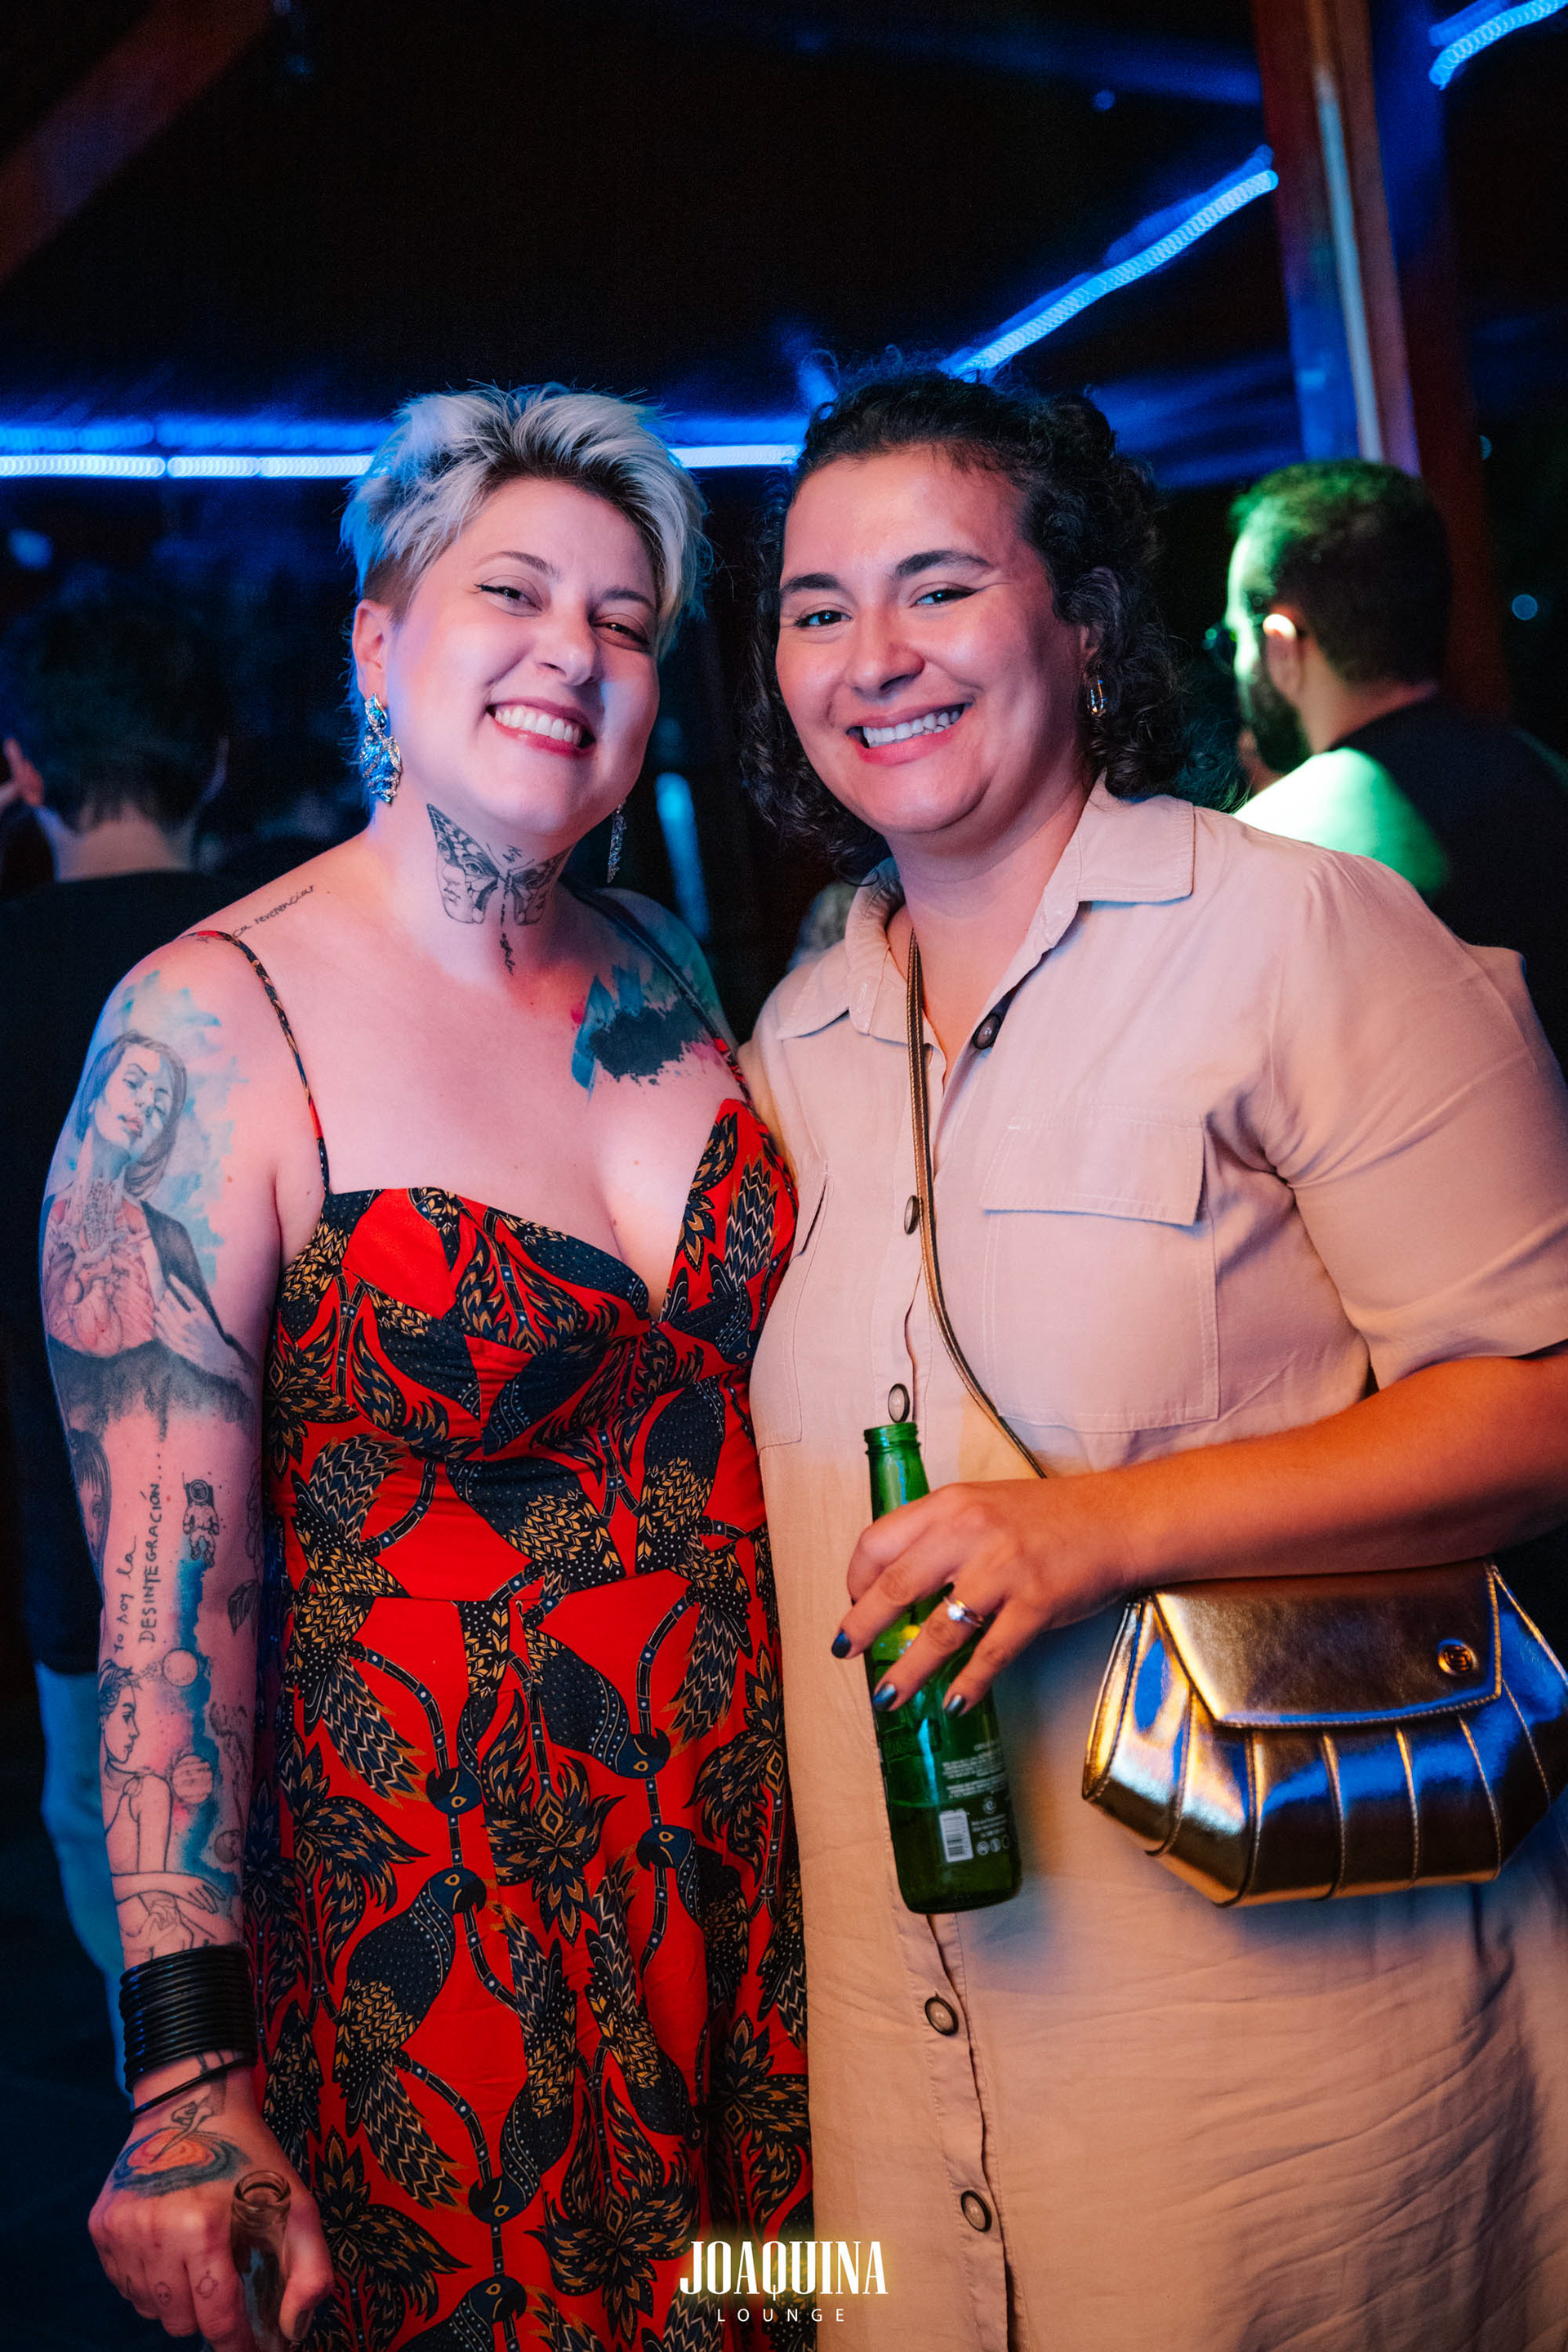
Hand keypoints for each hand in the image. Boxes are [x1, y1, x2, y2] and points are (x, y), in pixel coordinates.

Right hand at [90, 2069, 332, 2345]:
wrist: (192, 2104)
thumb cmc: (247, 2156)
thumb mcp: (295, 2204)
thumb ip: (309, 2272)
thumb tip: (292, 2332)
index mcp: (204, 2227)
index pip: (216, 2318)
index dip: (236, 2342)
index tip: (249, 2348)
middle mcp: (154, 2232)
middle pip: (179, 2321)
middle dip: (206, 2313)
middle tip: (223, 2281)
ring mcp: (121, 2230)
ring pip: (148, 2309)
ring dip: (175, 2298)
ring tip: (197, 2258)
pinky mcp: (101, 2226)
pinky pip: (124, 2285)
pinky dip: (148, 2281)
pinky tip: (170, 2249)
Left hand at [153, 1273, 240, 1380]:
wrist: (214, 1355)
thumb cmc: (211, 1333)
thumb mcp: (206, 1315)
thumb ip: (192, 1302)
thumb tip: (178, 1287)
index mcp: (198, 1314)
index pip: (183, 1294)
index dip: (176, 1284)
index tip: (170, 1277)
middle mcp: (188, 1323)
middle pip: (169, 1304)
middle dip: (165, 1298)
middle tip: (163, 1294)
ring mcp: (180, 1335)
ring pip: (162, 1317)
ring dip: (159, 1309)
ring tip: (160, 1307)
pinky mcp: (174, 1344)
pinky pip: (161, 1331)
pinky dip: (158, 1324)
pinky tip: (158, 1321)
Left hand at [834, 1476, 1133, 1712]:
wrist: (1115, 1519)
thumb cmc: (1047, 1517)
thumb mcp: (981, 1506)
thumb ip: (941, 1535)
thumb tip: (897, 1585)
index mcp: (949, 1505)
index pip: (878, 1541)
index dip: (856, 1577)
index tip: (853, 1601)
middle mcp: (970, 1533)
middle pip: (896, 1587)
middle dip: (863, 1626)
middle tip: (846, 1651)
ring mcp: (1004, 1570)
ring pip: (940, 1630)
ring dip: (908, 1670)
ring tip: (888, 1696)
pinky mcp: (1036, 1603)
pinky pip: (992, 1652)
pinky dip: (969, 1682)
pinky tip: (954, 1701)